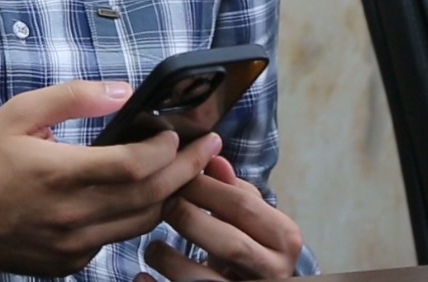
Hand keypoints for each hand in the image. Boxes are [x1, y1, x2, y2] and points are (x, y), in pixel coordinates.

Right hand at [0, 80, 222, 277]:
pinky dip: (133, 217)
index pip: (135, 166)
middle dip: (187, 170)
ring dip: (169, 196)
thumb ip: (74, 97)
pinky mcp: (69, 262)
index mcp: (59, 173)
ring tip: (183, 171)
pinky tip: (137, 196)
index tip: (178, 132)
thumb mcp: (21, 113)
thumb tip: (124, 91)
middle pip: (151, 197)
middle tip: (208, 149)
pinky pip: (115, 240)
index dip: (167, 149)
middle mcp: (71, 215)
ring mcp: (73, 245)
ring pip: (141, 223)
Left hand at [134, 155, 302, 281]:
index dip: (203, 188)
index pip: (241, 205)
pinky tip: (143, 277)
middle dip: (188, 219)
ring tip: (153, 248)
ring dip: (170, 260)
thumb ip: (232, 188)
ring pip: (205, 279)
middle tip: (164, 205)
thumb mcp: (247, 217)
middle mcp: (275, 270)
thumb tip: (213, 158)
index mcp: (284, 237)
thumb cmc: (247, 245)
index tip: (177, 178)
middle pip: (229, 243)